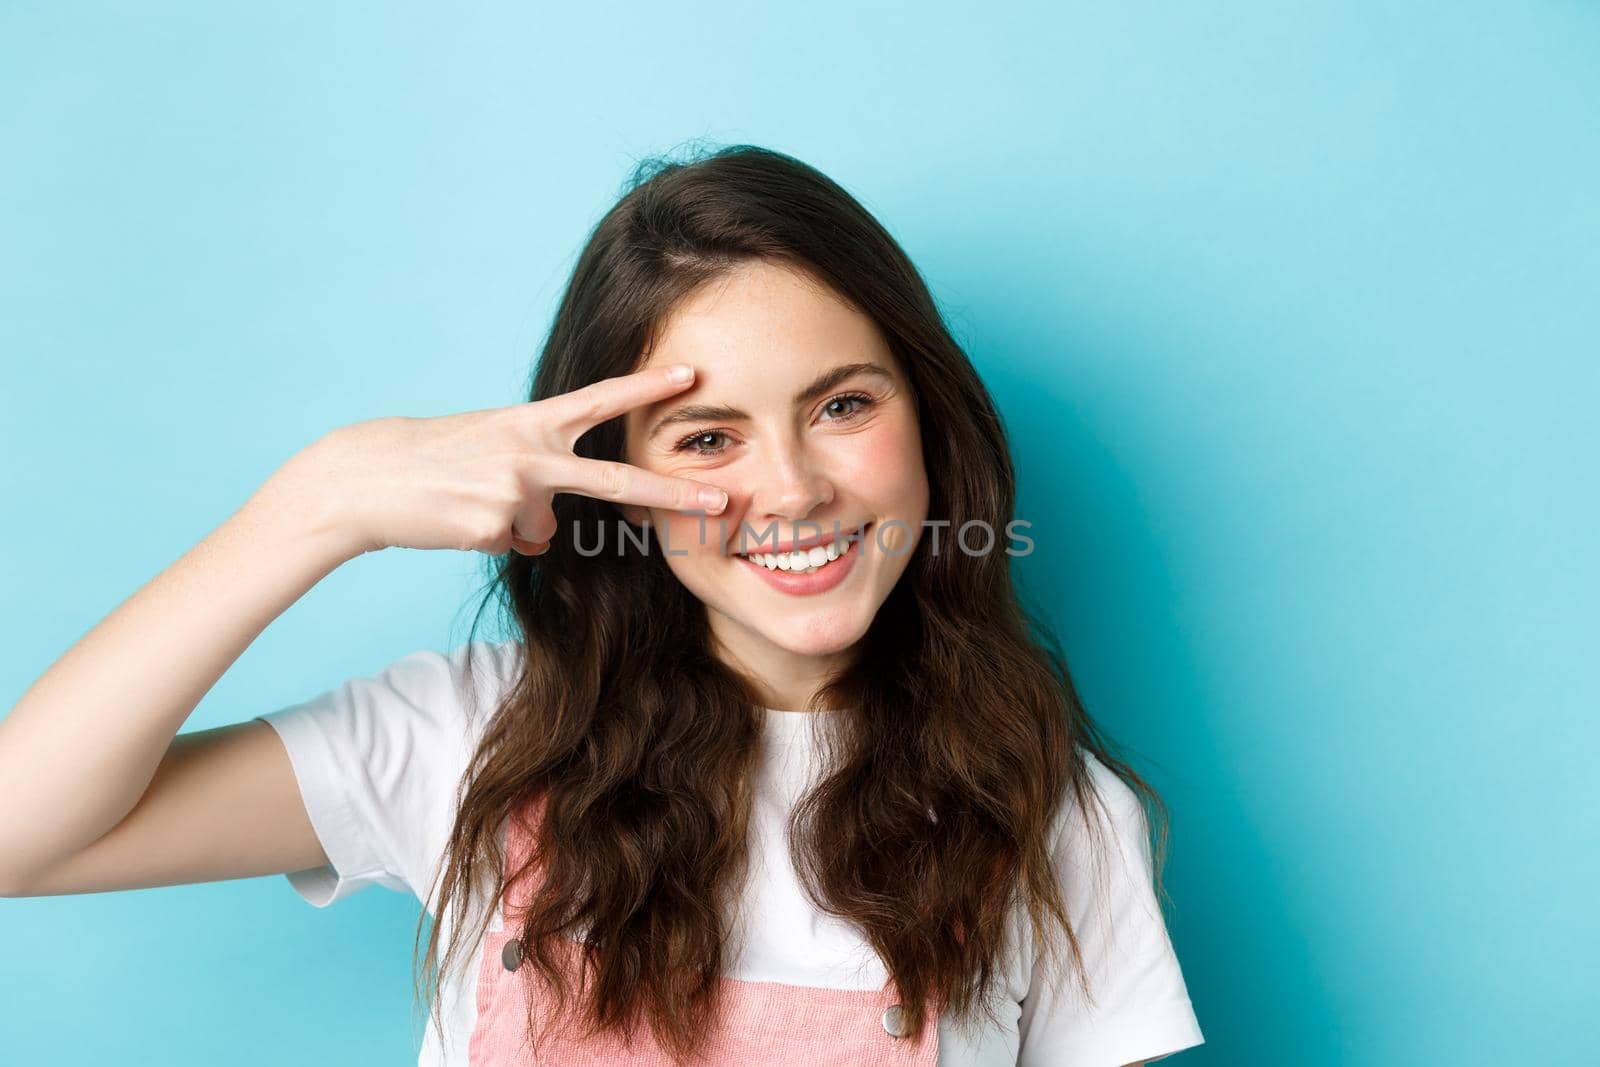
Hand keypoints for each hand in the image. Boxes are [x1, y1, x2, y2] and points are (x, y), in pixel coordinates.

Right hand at [269, 363, 724, 557]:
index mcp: (530, 422)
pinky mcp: (495, 526)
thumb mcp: (489, 449)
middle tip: (720, 503)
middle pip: (615, 480)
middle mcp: (530, 451)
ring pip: (543, 528)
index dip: (646, 387)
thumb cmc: (430, 460)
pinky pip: (512, 545)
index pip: (599, 401)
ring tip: (462, 500)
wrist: (363, 479)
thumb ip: (534, 475)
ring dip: (509, 524)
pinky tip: (452, 519)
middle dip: (672, 494)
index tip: (690, 375)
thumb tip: (551, 529)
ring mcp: (515, 490)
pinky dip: (486, 539)